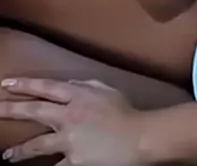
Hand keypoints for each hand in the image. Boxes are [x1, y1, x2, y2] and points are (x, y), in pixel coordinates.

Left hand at [0, 77, 141, 164]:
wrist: (138, 138)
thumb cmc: (126, 112)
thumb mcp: (107, 90)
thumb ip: (86, 85)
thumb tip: (70, 84)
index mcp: (78, 96)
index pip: (46, 88)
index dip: (25, 85)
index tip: (7, 84)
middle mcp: (69, 116)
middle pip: (35, 112)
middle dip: (12, 110)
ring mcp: (70, 140)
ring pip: (37, 145)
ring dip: (19, 151)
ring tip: (6, 155)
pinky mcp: (74, 162)